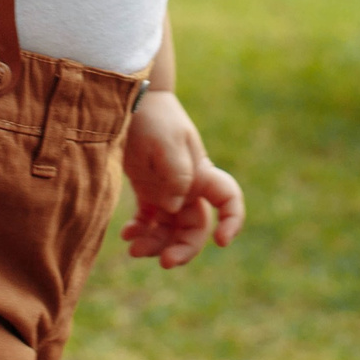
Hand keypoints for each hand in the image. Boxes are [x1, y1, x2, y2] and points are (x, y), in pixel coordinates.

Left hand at [120, 91, 245, 268]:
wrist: (128, 98)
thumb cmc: (151, 117)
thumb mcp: (164, 142)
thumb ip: (175, 174)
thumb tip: (174, 207)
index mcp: (201, 173)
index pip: (228, 200)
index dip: (232, 221)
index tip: (222, 241)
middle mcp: (189, 186)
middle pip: (196, 227)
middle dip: (184, 248)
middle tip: (165, 262)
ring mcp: (167, 189)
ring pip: (170, 229)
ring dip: (156, 244)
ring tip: (134, 248)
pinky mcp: (146, 190)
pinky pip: (149, 221)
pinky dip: (140, 232)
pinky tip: (126, 235)